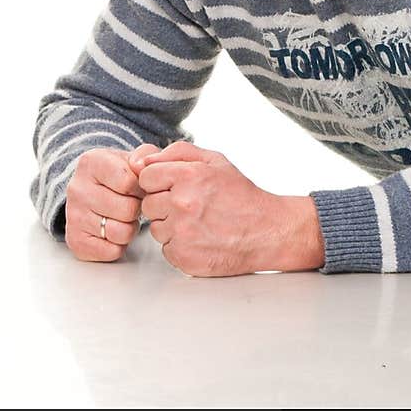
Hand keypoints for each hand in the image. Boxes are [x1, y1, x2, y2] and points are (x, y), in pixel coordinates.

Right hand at [64, 145, 158, 261]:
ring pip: (121, 233)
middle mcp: (77, 188)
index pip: (129, 183)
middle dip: (137, 209)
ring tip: (124, 217)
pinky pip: (112, 251)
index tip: (138, 186)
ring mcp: (73, 216)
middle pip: (127, 210)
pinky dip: (119, 245)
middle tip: (132, 203)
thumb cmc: (119, 175)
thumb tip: (142, 166)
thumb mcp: (133, 157)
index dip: (141, 188)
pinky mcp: (75, 241)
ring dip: (130, 228)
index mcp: (92, 162)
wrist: (92, 190)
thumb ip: (146, 155)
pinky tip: (113, 229)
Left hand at [136, 141, 324, 276]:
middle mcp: (182, 203)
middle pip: (148, 204)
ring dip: (171, 226)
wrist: (266, 231)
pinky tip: (200, 238)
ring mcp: (182, 233)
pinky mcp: (183, 257)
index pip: (146, 177)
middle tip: (191, 205)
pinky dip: (180, 245)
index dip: (159, 181)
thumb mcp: (215, 160)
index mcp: (189, 175)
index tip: (175, 186)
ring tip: (199, 222)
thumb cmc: (240, 195)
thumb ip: (178, 152)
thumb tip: (144, 160)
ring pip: (156, 228)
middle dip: (165, 204)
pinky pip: (166, 249)